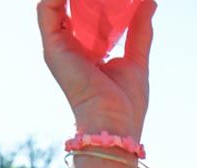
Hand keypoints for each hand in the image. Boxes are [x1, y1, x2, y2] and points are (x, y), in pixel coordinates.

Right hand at [37, 0, 155, 135]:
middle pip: (69, 5)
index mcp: (86, 50)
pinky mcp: (52, 47)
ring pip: (54, 2)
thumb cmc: (126, 104)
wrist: (115, 125)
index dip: (93, 0)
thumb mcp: (136, 59)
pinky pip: (46, 9)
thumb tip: (150, 1)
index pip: (84, 14)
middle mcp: (69, 46)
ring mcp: (58, 46)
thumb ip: (140, 29)